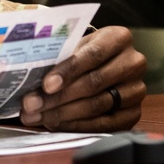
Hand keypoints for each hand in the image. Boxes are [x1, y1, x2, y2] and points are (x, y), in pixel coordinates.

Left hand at [20, 26, 146, 131]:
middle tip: (31, 105)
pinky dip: (77, 125)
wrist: (104, 61)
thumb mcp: (73, 43)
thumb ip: (58, 55)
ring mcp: (136, 90)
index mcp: (118, 38)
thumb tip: (27, 74)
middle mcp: (133, 63)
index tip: (46, 85)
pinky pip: (105, 124)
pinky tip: (55, 124)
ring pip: (97, 105)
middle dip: (58, 97)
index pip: (92, 55)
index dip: (68, 71)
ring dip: (62, 113)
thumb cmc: (82, 50)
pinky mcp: (133, 113)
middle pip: (93, 83)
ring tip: (36, 116)